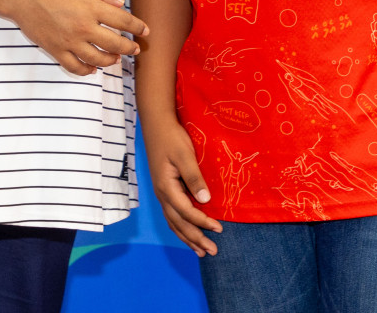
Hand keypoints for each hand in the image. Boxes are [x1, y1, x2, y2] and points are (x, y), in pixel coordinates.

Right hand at [0, 0, 147, 75]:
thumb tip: (120, 4)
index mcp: (92, 7)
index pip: (123, 21)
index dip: (137, 27)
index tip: (145, 31)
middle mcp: (83, 27)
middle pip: (114, 44)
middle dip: (128, 48)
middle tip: (135, 49)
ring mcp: (69, 41)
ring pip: (97, 59)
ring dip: (110, 61)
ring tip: (116, 59)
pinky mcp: (56, 50)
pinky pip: (74, 67)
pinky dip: (86, 71)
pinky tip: (92, 68)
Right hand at [143, 116, 220, 255]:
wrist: (156, 125)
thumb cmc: (172, 138)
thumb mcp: (185, 155)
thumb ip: (194, 178)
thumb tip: (205, 200)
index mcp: (166, 187)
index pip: (186, 212)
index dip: (203, 222)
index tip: (220, 228)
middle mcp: (162, 195)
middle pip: (179, 223)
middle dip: (196, 239)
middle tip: (213, 252)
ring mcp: (161, 194)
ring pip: (174, 222)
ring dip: (187, 238)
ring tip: (201, 251)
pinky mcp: (164, 190)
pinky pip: (172, 215)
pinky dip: (180, 228)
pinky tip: (188, 233)